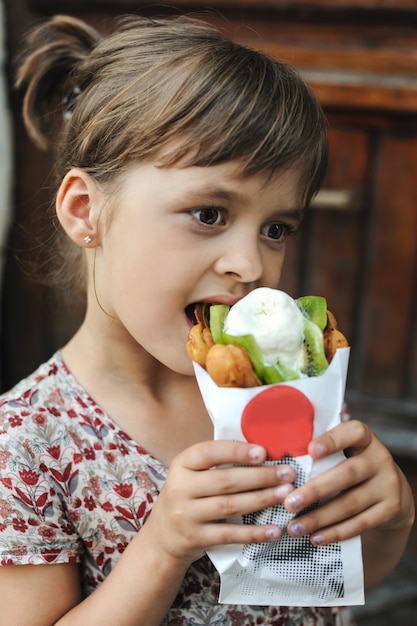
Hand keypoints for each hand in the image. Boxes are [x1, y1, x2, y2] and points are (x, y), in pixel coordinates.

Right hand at [144, 440, 295, 565]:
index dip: (237, 451)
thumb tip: (262, 452)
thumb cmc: (187, 496)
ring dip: (261, 499)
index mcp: (182, 464)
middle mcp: (180, 488)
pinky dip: (254, 533)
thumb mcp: (191, 474)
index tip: (263, 452)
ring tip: (286, 495)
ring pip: (230, 506)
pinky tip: (274, 530)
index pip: (209, 452)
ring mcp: (186, 515)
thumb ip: (217, 463)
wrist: (162, 537)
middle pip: (225, 480)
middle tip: (287, 474)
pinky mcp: (195, 538)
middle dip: (260, 476)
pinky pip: (230, 535)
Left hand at [283, 419, 414, 544]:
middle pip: (347, 474)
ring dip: (320, 518)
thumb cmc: (352, 465)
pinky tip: (315, 538)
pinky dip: (336, 532)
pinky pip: (361, 523)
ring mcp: (388, 484)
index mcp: (364, 438)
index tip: (310, 450)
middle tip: (289, 503)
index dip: (332, 441)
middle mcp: (380, 458)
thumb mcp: (344, 451)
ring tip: (294, 527)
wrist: (391, 490)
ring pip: (351, 503)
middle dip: (315, 491)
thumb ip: (321, 451)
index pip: (352, 432)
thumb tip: (281, 463)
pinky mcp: (391, 509)